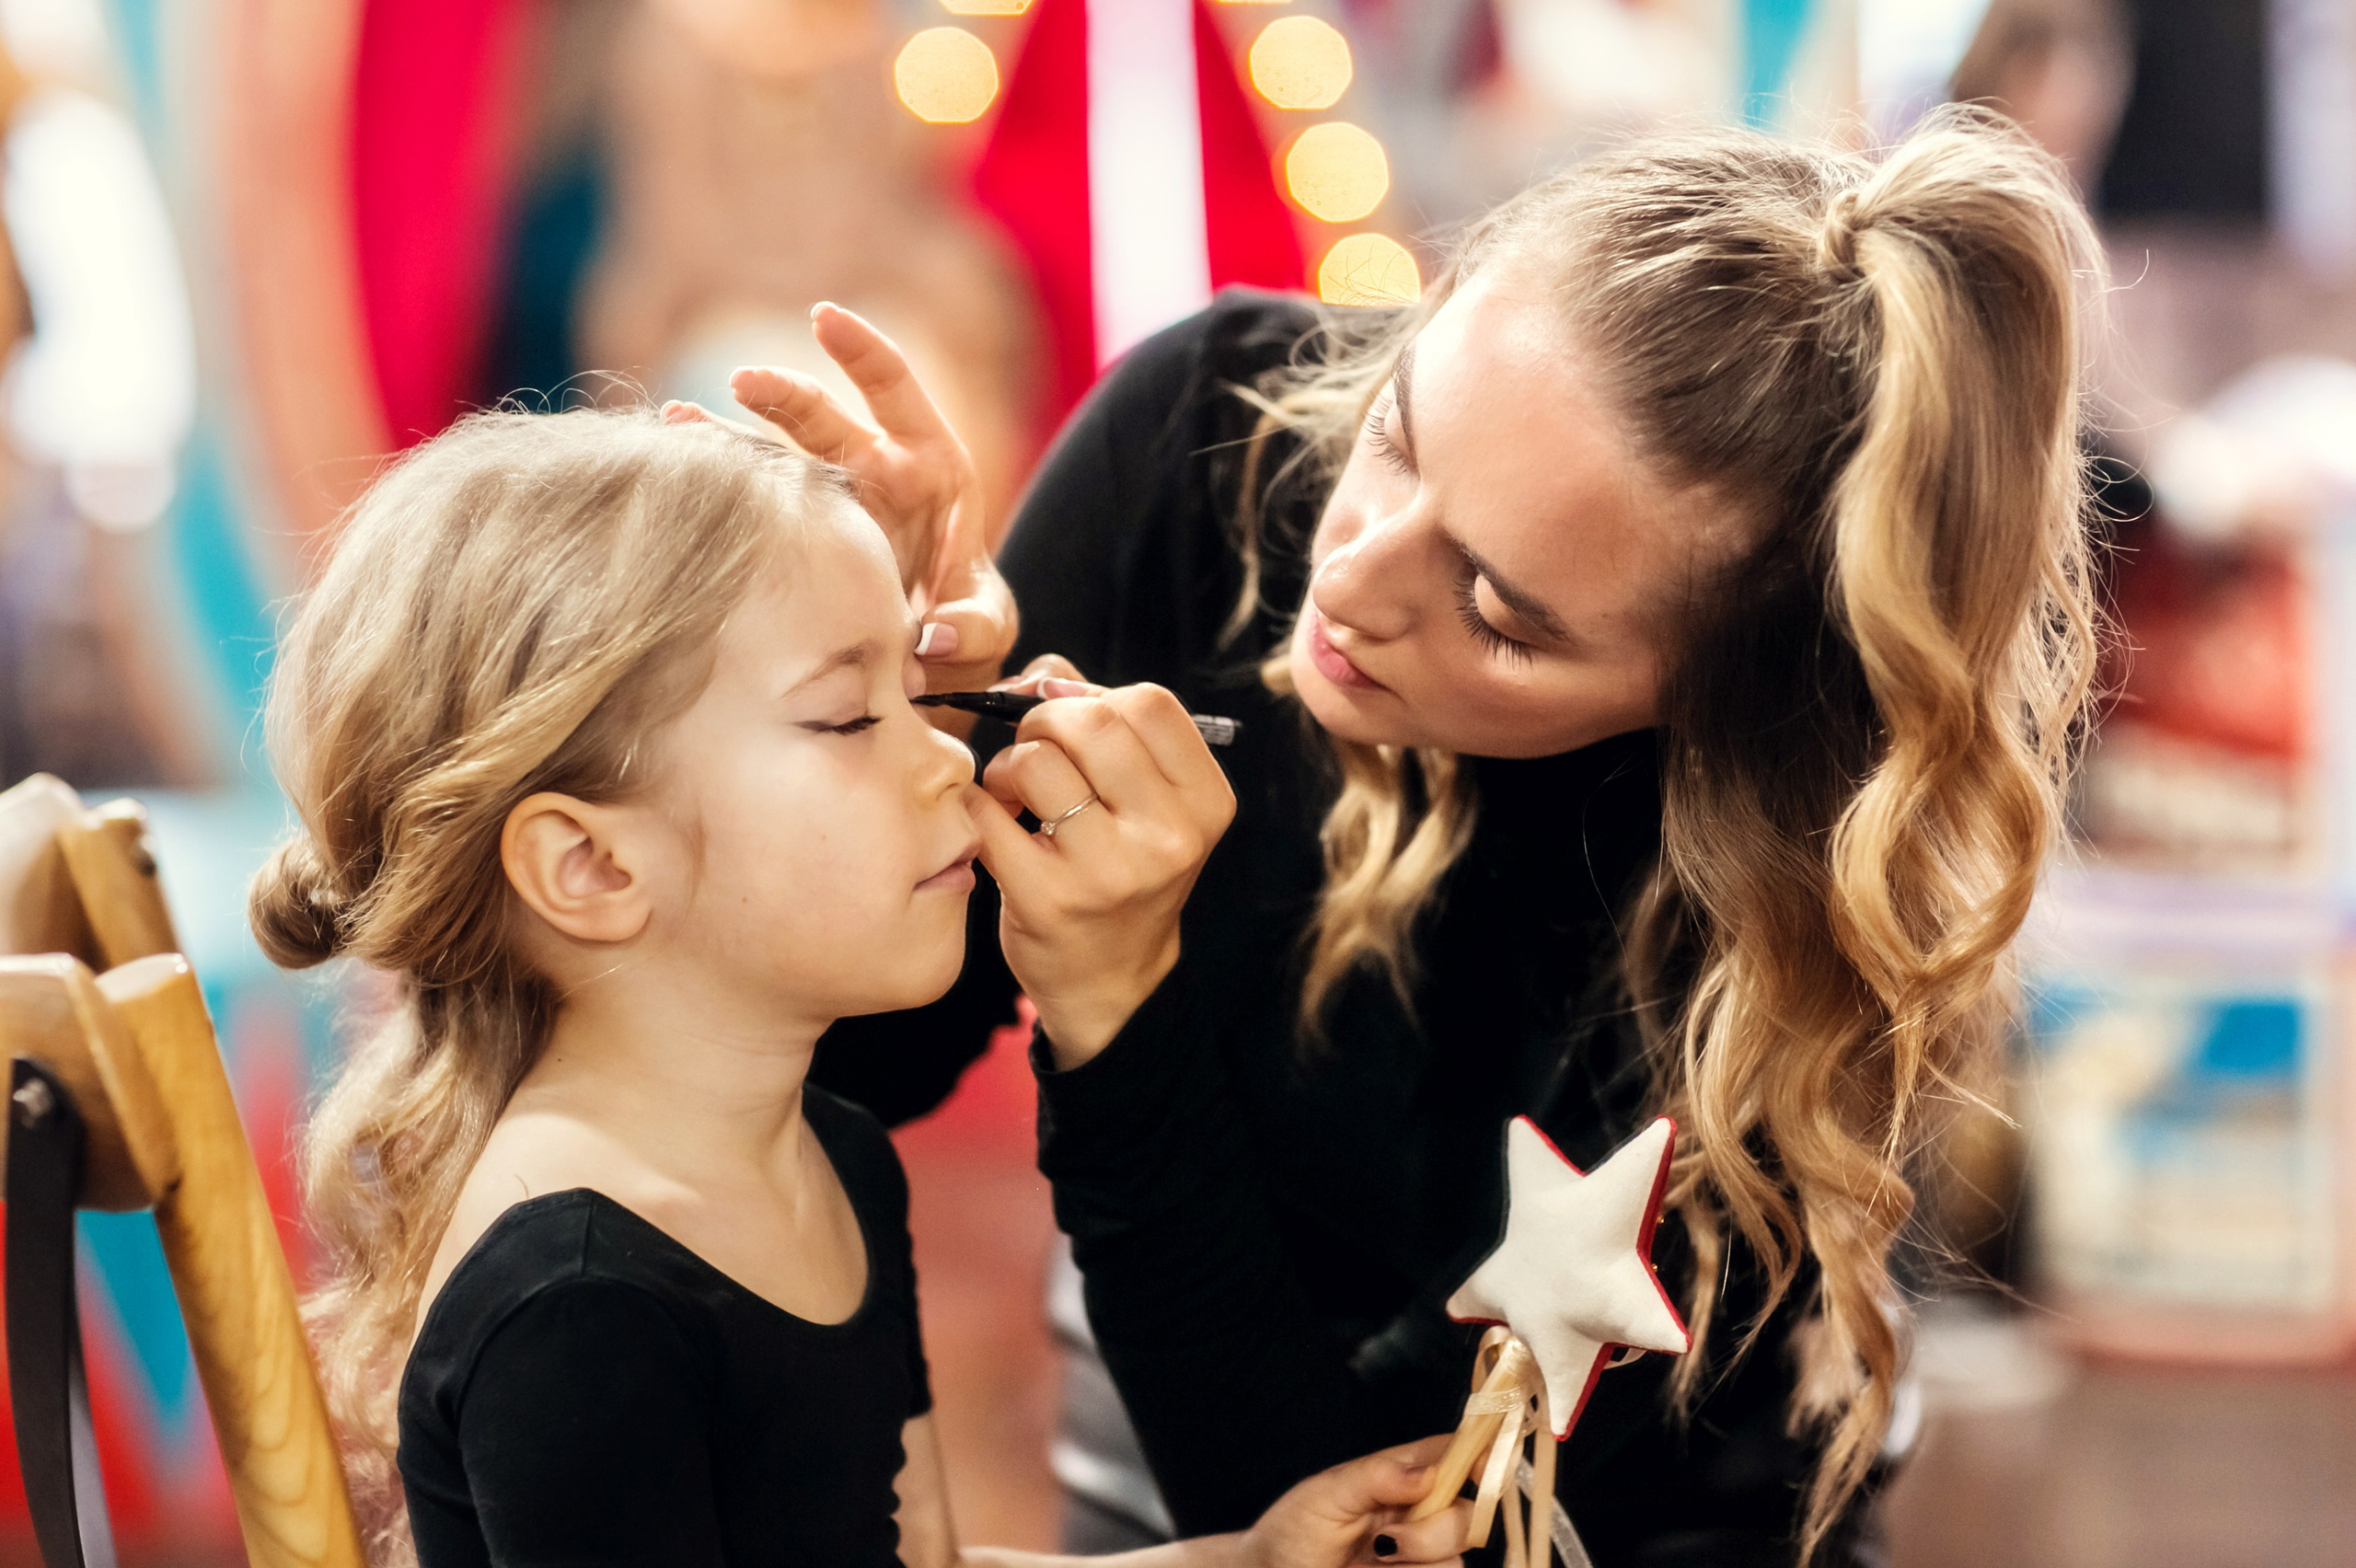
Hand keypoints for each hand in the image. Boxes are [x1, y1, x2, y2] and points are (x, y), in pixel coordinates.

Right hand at [715, 302, 1017, 693]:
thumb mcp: (987, 627)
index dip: (861, 351)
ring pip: (772, 455)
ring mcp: (828, 503)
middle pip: (820, 418)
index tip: (822, 318)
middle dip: (781, 395)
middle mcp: (873, 470)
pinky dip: (719, 487)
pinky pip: (756, 504)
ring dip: (726, 435)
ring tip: (677, 421)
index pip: (894, 390)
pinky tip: (674, 475)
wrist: (931, 659)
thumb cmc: (968, 628)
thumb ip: (970, 627)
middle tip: (742, 382)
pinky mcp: (796, 538)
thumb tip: (931, 640)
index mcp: (931, 467)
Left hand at [969, 678, 1235, 1064]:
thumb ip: (1103, 722)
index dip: (1096, 696)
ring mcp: (1111, 872)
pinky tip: (993, 824)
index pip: (1150, 703)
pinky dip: (977, 807)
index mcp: (1204, 802)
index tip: (1071, 720)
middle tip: (1032, 748)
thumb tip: (1043, 671)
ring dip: (1008, 766)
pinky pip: (987, 814)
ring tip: (1014, 795)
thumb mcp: (1143, 801)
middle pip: (1092, 722)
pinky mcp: (1049, 900)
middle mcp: (1169, 837)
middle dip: (1043, 721)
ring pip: (1036, 763)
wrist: (1110, 980)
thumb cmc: (1120, 868)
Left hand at [1242, 1437, 1469, 1567]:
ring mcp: (1420, 1557)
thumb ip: (1377, 1476)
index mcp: (1402, 1477)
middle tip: (1387, 1540)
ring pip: (1456, 1559)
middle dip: (1436, 1528)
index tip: (1480, 1470)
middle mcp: (1419, 1515)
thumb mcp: (1326, 1493)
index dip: (1479, 1456)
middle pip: (1468, 1515)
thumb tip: (1430, 1473)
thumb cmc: (1293, 1530)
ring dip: (1418, 1561)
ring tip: (1372, 1562)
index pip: (1455, 1455)